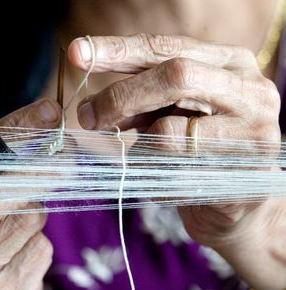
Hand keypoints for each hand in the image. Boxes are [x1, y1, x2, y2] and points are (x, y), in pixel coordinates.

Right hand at [0, 98, 60, 289]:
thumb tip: (48, 112)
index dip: (28, 173)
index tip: (60, 152)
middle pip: (26, 211)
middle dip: (28, 194)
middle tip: (13, 196)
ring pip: (38, 229)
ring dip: (28, 219)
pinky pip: (43, 254)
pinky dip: (32, 246)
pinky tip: (6, 257)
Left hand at [68, 34, 284, 289]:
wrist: (236, 201)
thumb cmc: (196, 149)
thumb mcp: (168, 113)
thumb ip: (138, 101)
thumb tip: (89, 108)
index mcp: (228, 63)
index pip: (167, 47)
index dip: (118, 50)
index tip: (77, 53)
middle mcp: (249, 89)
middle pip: (175, 76)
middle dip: (120, 97)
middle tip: (87, 117)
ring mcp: (255, 130)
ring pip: (170, 130)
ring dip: (138, 146)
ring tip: (142, 155)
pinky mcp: (246, 173)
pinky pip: (176, 174)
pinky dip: (155, 177)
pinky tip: (165, 181)